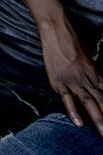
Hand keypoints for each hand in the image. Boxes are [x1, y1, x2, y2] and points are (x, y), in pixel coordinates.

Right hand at [40, 17, 102, 134]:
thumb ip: (92, 73)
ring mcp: (73, 81)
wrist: (58, 32)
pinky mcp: (59, 82)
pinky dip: (73, 111)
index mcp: (96, 75)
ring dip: (98, 119)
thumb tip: (97, 83)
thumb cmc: (71, 43)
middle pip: (102, 103)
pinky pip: (67, 99)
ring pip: (89, 103)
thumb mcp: (87, 59)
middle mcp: (88, 80)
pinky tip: (78, 123)